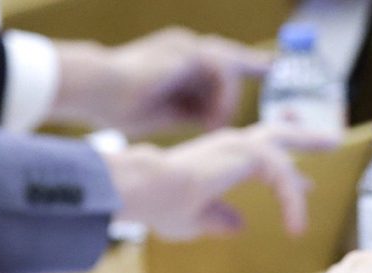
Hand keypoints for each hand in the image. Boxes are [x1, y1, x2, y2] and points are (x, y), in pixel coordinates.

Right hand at [51, 27, 270, 135]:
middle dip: (254, 64)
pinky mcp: (189, 50)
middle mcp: (186, 47)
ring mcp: (188, 45)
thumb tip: (217, 125)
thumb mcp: (167, 114)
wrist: (96, 88)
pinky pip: (224, 73)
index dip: (244, 67)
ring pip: (227, 71)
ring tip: (212, 128)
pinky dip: (222, 100)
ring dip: (224, 104)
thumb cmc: (118, 105)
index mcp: (178, 60)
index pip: (219, 63)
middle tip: (275, 69)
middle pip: (229, 58)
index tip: (267, 69)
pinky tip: (211, 121)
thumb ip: (193, 115)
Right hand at [102, 123, 338, 239]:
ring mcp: (237, 145)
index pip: (262, 157)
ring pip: (283, 150)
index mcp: (220, 157)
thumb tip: (239, 226)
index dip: (288, 172)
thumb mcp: (195, 219)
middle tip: (332, 140)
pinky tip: (295, 227)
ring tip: (325, 168)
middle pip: (278, 134)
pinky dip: (292, 201)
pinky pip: (282, 176)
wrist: (145, 192)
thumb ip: (218, 220)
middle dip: (306, 136)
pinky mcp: (245, 154)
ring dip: (305, 161)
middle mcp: (230, 145)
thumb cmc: (159, 206)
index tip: (308, 184)